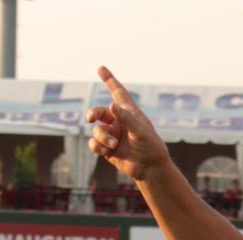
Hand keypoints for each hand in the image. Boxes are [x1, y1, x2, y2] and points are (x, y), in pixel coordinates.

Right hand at [85, 66, 170, 180]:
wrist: (150, 168)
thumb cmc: (150, 147)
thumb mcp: (140, 131)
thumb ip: (126, 118)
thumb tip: (111, 105)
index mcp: (129, 113)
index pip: (118, 92)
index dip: (110, 80)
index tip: (101, 68)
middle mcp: (119, 122)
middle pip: (100, 112)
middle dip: (94, 113)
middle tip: (92, 118)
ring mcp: (112, 135)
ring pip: (97, 130)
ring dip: (102, 136)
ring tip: (113, 144)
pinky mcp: (107, 148)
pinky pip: (94, 143)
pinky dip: (96, 146)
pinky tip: (104, 150)